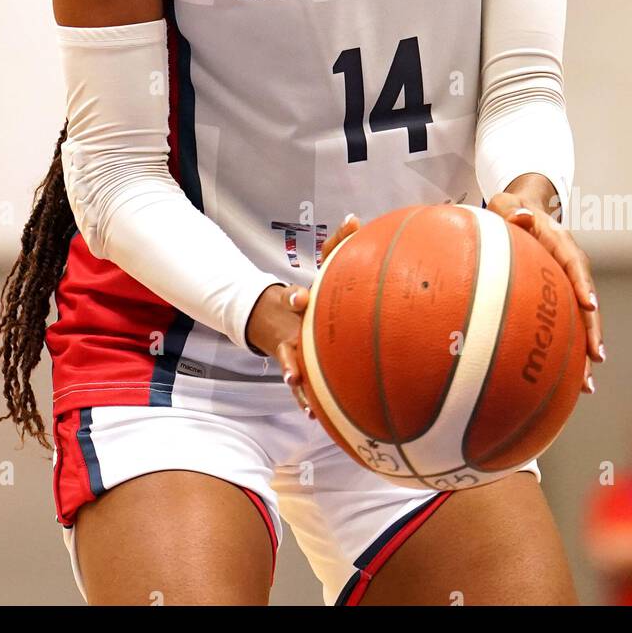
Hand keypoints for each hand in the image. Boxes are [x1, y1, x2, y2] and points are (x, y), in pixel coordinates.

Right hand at [246, 213, 359, 414]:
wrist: (277, 315)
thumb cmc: (313, 291)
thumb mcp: (323, 265)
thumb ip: (338, 243)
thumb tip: (354, 218)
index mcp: (301, 304)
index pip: (295, 299)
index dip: (296, 298)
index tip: (297, 299)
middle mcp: (294, 329)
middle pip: (287, 342)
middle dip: (288, 352)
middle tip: (292, 363)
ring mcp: (292, 351)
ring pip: (290, 366)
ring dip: (293, 379)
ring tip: (295, 386)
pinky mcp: (296, 368)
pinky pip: (299, 387)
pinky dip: (304, 399)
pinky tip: (313, 414)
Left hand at [486, 184, 602, 394]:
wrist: (521, 211)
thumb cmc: (510, 208)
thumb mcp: (506, 202)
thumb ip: (510, 208)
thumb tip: (521, 216)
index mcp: (561, 242)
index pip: (575, 263)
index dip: (583, 284)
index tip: (589, 305)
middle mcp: (570, 266)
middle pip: (586, 301)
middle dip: (593, 330)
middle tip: (596, 357)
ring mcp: (567, 284)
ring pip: (581, 320)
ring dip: (585, 350)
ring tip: (587, 385)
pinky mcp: (560, 298)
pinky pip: (567, 324)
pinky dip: (569, 350)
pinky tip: (568, 382)